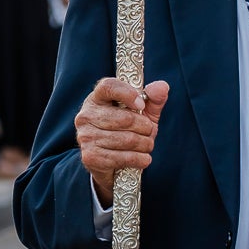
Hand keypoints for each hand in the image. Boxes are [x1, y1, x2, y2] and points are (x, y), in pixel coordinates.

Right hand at [75, 78, 169, 206]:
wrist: (111, 161)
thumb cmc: (128, 130)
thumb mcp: (143, 112)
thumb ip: (153, 99)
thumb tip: (162, 86)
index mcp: (97, 98)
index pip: (108, 86)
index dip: (128, 93)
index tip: (142, 105)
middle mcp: (86, 115)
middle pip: (126, 118)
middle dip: (146, 127)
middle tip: (150, 132)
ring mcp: (86, 136)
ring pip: (128, 139)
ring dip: (146, 144)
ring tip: (146, 145)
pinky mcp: (90, 157)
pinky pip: (124, 157)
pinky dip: (141, 159)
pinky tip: (143, 158)